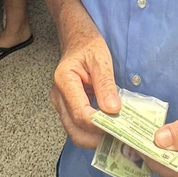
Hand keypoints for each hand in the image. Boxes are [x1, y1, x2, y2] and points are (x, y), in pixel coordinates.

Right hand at [50, 29, 120, 150]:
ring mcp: (60, 103)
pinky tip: (108, 130)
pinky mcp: (67, 106)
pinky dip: (92, 132)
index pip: (80, 114)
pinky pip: (77, 125)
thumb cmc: (88, 44)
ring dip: (94, 138)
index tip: (118, 128)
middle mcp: (58, 96)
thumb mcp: (100, 58)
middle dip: (96, 139)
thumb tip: (112, 110)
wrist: (77, 37)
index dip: (99, 125)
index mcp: (64, 80)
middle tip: (120, 139)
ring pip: (74, 132)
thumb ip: (105, 84)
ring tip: (116, 136)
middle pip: (74, 129)